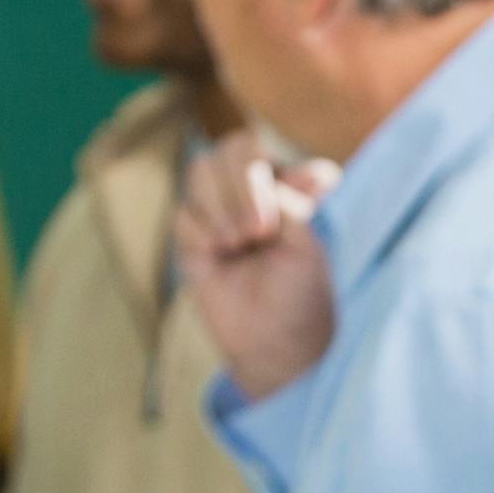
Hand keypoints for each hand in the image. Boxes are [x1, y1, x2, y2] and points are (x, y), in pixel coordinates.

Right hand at [174, 132, 340, 398]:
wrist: (274, 345)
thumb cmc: (299, 294)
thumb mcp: (305, 243)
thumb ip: (284, 200)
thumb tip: (263, 176)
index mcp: (283, 185)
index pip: (262, 148)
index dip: (274, 170)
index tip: (310, 196)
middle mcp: (248, 192)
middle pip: (229, 147)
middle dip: (243, 183)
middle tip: (260, 230)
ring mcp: (217, 213)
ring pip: (200, 170)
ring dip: (220, 204)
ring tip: (240, 243)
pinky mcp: (192, 240)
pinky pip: (183, 214)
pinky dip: (202, 230)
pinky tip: (220, 254)